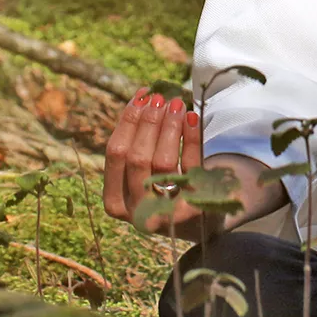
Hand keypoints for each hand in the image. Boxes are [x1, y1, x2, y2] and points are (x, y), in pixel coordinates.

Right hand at [103, 91, 203, 236]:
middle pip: (137, 158)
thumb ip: (138, 143)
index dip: (127, 121)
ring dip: (169, 128)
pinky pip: (190, 169)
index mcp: (115, 200)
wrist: (201, 220)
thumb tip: (144, 97)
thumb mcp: (144, 172)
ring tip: (178, 104)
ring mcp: (165, 213)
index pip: (115, 154)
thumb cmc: (166, 188)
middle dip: (149, 123)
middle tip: (161, 97)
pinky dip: (191, 140)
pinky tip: (192, 118)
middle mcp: (136, 211)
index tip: (142, 96)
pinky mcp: (193, 210)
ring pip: (162, 163)